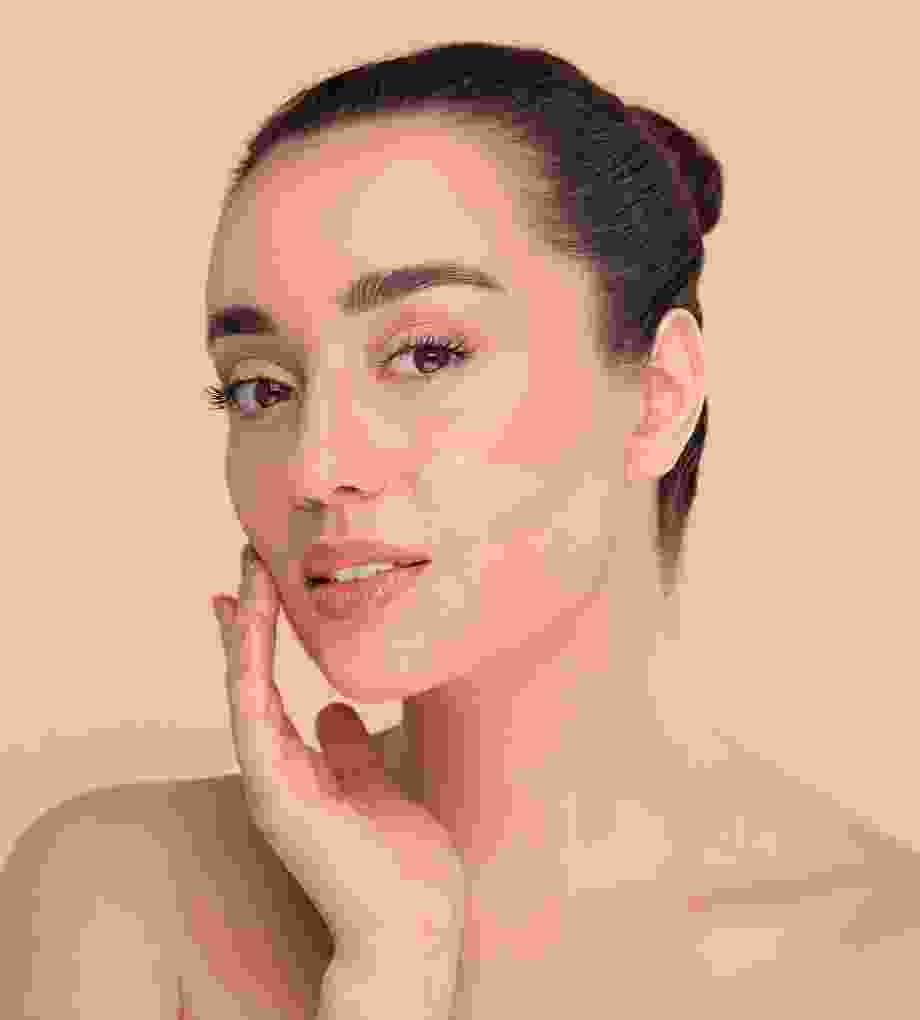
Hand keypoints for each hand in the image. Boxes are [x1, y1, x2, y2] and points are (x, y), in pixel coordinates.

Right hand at [211, 542, 465, 975]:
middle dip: (249, 619)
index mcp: (300, 767)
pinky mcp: (279, 799)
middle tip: (245, 560)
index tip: (258, 586)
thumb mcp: (377, 784)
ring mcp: (273, 786)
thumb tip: (334, 708)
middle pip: (249, 681)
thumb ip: (349, 749)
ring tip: (247, 578)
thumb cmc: (400, 864)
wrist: (412, 926)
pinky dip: (248, 678)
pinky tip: (249, 634)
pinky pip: (256, 726)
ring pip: (246, 694)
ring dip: (246, 635)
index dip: (261, 636)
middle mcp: (278, 771)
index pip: (269, 687)